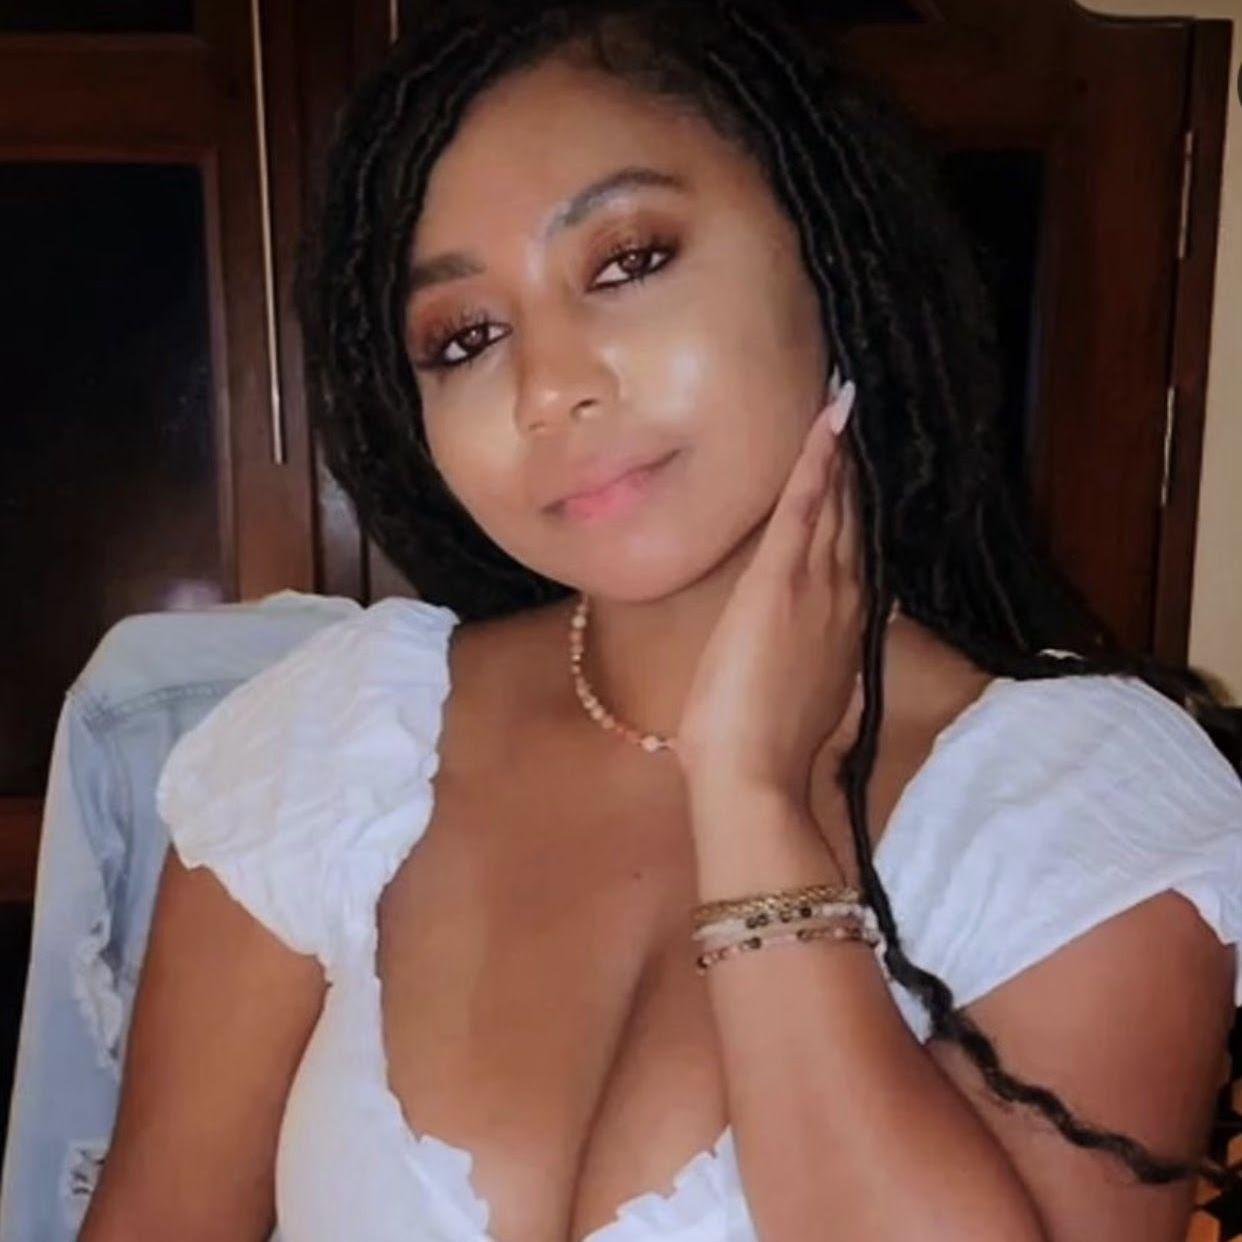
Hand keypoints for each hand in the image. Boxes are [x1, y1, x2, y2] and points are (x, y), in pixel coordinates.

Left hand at [674, 380, 864, 808]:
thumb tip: (830, 645)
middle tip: (873, 412)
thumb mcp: (809, 699)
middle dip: (861, 468)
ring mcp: (815, 584)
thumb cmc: (769, 751)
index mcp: (843, 625)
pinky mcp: (779, 580)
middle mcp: (842, 596)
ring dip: (845, 451)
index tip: (871, 466)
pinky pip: (803, 504)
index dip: (863, 507)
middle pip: (853, 519)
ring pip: (835, 502)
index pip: (855, 552)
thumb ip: (824, 661)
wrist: (755, 777)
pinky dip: (818, 459)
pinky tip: (832, 418)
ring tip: (856, 400)